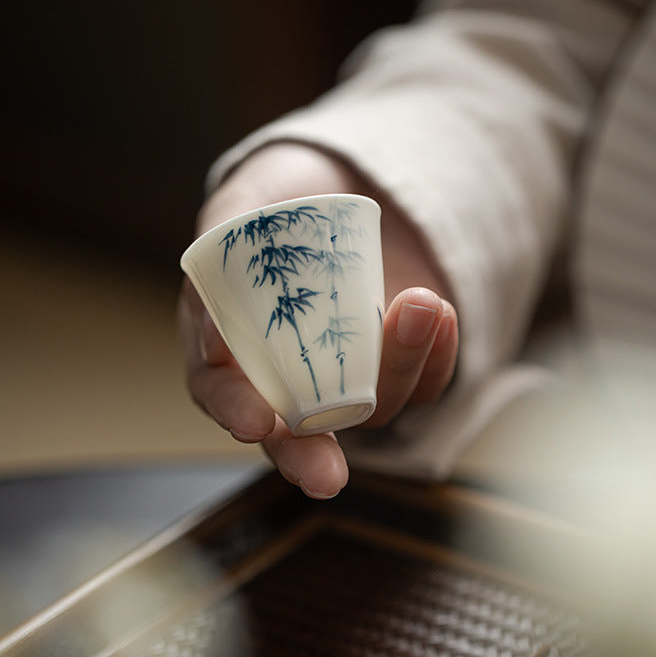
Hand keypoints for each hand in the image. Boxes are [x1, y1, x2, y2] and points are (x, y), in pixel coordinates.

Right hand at [178, 143, 457, 497]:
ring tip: (418, 303)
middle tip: (324, 478)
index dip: (234, 412)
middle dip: (310, 459)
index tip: (254, 421)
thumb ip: (224, 250)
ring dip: (400, 365)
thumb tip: (216, 343)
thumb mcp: (243, 205)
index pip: (223, 395)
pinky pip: (426, 380)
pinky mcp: (406, 365)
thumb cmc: (280, 199)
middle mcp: (291, 380)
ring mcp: (353, 378)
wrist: (350, 178)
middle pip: (297, 436)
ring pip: (374, 405)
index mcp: (232, 350)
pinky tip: (438, 310)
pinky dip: (436, 351)